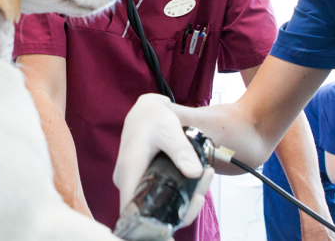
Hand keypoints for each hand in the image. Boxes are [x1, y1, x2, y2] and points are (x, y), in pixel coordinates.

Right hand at [113, 94, 208, 227]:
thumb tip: (195, 173)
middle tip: (204, 188)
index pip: (134, 212)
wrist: (146, 111)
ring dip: (186, 198)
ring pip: (161, 203)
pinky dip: (182, 190)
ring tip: (206, 177)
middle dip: (183, 206)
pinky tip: (199, 178)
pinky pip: (163, 193)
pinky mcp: (144, 181)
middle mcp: (128, 183)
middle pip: (153, 210)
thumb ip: (181, 150)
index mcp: (128, 173)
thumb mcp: (168, 130)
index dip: (155, 223)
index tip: (184, 211)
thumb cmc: (152, 118)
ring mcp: (135, 183)